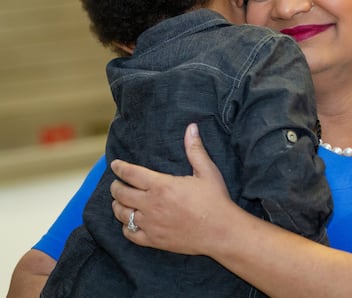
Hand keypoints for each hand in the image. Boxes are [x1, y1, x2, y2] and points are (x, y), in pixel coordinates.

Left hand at [110, 123, 232, 254]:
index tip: (115, 164)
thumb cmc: (215, 200)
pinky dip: (126, 227)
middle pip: (121, 194)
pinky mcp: (154, 240)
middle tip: (117, 183)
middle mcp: (151, 205)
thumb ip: (195, 149)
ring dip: (118, 206)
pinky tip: (130, 222)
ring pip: (122, 214)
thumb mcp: (207, 171)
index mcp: (162, 186)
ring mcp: (151, 224)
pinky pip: (130, 234)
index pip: (131, 174)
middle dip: (116, 186)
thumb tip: (191, 127)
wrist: (221, 231)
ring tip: (121, 201)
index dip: (120, 168)